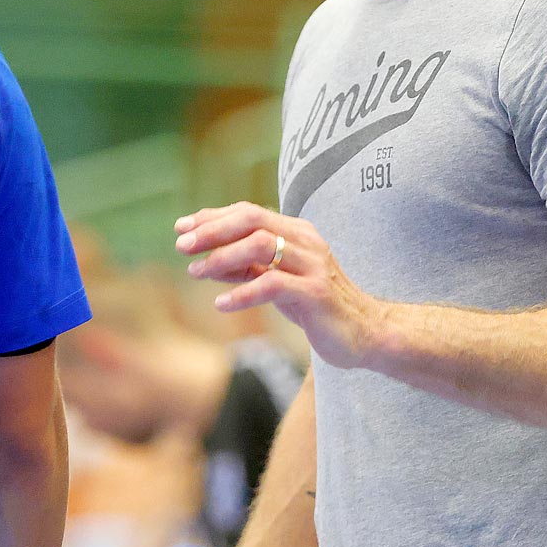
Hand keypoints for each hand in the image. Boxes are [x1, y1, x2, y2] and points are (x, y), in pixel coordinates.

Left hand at [176, 202, 383, 368]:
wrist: (365, 334)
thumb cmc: (316, 307)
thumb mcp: (277, 282)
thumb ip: (247, 268)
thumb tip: (205, 262)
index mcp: (296, 233)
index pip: (248, 213)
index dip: (212, 218)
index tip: (181, 228)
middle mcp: (305, 241)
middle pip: (252, 220)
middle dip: (212, 230)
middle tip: (181, 246)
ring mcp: (312, 265)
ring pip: (262, 245)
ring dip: (223, 257)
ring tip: (196, 273)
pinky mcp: (315, 293)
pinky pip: (273, 285)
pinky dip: (243, 292)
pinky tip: (221, 304)